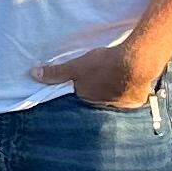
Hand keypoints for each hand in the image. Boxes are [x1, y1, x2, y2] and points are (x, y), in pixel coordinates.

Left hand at [35, 42, 159, 108]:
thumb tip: (34, 75)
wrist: (137, 64)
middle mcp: (104, 107)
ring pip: (115, 99)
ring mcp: (122, 106)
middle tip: (101, 80)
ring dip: (115, 92)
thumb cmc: (104, 65)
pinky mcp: (137, 101)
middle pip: (98, 99)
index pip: (82, 97)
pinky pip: (131, 98)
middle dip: (99, 92)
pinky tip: (131, 83)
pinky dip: (130, 92)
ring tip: (116, 81)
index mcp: (88, 99)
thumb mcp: (77, 66)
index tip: (85, 83)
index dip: (82, 89)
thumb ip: (57, 72)